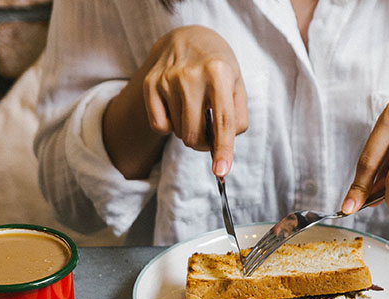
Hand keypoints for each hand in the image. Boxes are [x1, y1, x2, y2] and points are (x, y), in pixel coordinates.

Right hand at [140, 25, 247, 175]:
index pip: (222, 121)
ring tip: (193, 108)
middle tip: (207, 132)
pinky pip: (159, 126)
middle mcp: (191, 76)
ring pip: (177, 132)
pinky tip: (176, 107)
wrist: (188, 38)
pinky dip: (168, 125)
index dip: (223, 150)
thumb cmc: (218, 67)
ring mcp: (167, 79)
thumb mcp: (237, 85)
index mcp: (219, 74)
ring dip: (187, 130)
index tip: (221, 172)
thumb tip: (223, 146)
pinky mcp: (150, 84)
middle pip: (194, 136)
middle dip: (202, 143)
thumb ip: (238, 117)